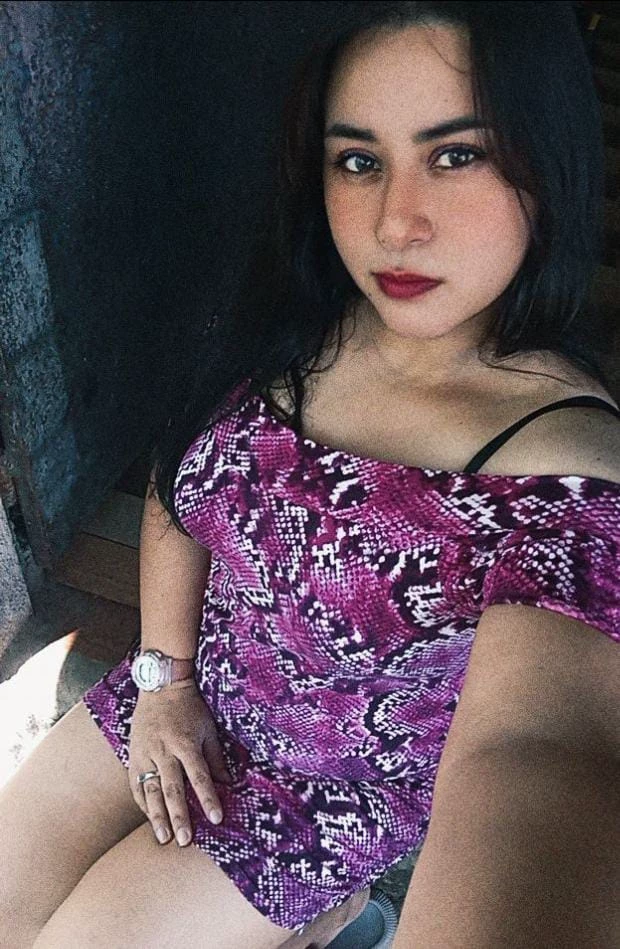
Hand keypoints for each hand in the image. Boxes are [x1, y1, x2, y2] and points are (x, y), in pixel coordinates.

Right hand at [128, 680, 231, 846]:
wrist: (160, 687)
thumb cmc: (190, 708)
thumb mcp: (208, 728)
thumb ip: (216, 757)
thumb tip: (229, 783)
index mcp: (186, 743)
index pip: (199, 776)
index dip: (208, 798)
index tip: (217, 819)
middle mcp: (164, 751)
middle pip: (172, 789)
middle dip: (179, 816)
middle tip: (185, 840)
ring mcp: (145, 754)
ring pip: (150, 790)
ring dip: (157, 816)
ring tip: (164, 838)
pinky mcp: (133, 756)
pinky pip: (136, 784)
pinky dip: (143, 803)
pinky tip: (150, 819)